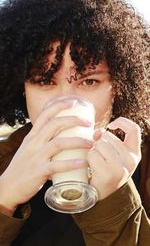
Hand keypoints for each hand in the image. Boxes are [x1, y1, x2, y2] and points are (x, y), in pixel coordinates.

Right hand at [0, 99, 91, 214]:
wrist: (8, 187)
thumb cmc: (22, 167)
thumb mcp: (29, 148)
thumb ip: (42, 141)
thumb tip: (61, 136)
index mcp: (32, 136)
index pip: (45, 114)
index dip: (60, 105)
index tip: (74, 102)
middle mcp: (33, 143)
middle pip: (55, 124)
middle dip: (74, 120)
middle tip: (89, 123)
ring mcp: (36, 157)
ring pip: (59, 143)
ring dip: (77, 141)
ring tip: (90, 143)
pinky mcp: (38, 172)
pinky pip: (57, 165)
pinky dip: (71, 163)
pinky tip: (82, 163)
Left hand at [87, 117, 140, 199]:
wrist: (101, 192)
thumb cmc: (106, 168)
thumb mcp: (112, 153)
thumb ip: (106, 138)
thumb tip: (98, 132)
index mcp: (134, 153)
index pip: (134, 129)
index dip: (122, 122)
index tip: (110, 125)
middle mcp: (131, 160)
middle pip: (109, 136)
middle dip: (99, 141)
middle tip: (99, 153)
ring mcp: (121, 167)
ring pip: (100, 144)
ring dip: (94, 150)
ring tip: (97, 161)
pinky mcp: (108, 173)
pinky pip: (93, 154)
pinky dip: (89, 157)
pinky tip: (92, 167)